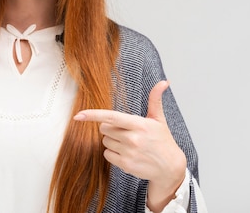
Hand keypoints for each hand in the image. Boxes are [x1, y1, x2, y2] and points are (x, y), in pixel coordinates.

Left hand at [73, 81, 186, 211]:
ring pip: (105, 141)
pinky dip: (113, 153)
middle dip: (110, 128)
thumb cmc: (163, 141)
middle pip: (104, 128)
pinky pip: (107, 154)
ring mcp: (128, 153)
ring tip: (129, 144)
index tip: (78, 115)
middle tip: (126, 132)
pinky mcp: (126, 165)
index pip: (111, 117)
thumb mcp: (159, 119)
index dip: (93, 115)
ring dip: (112, 141)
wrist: (171, 168)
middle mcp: (133, 138)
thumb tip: (164, 82)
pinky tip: (126, 153)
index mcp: (139, 124)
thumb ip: (155, 99)